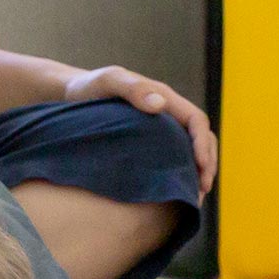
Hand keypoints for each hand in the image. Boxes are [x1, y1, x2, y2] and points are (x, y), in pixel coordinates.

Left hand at [60, 66, 216, 198]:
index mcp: (164, 97)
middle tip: (203, 189)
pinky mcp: (150, 142)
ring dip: (197, 171)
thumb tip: (160, 104)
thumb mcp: (109, 82)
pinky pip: (173, 157)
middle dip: (207, 162)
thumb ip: (133, 89)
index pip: (197, 120)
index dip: (203, 144)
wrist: (71, 93)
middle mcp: (167, 113)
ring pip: (189, 150)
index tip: (200, 166)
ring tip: (195, 196)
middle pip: (201, 137)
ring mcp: (160, 128)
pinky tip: (174, 193)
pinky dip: (180, 174)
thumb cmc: (89, 86)